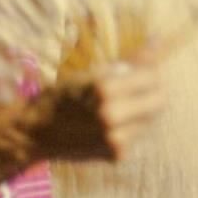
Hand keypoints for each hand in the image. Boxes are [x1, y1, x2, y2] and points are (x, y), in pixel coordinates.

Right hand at [26, 57, 164, 161]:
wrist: (38, 133)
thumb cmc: (63, 95)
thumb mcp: (92, 72)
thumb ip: (128, 62)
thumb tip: (158, 42)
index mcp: (104, 90)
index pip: (151, 77)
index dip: (152, 68)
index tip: (149, 62)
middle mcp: (112, 116)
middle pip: (158, 101)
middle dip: (153, 90)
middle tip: (141, 83)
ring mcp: (115, 139)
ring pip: (151, 119)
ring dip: (143, 108)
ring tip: (125, 103)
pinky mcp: (116, 155)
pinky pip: (137, 134)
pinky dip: (132, 125)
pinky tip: (115, 121)